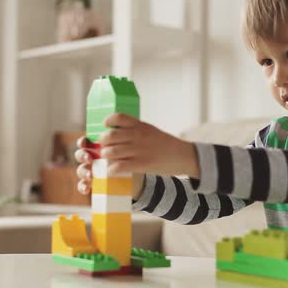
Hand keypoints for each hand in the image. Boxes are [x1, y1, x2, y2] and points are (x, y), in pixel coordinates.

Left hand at [74, 113, 199, 195]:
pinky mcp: (142, 164)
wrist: (184, 156)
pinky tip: (112, 170)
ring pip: (111, 151)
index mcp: (141, 126)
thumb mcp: (151, 131)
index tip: (106, 127)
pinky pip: (119, 166)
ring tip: (108, 159)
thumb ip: (136, 130)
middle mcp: (139, 136)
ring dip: (106, 156)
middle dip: (103, 142)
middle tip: (104, 147)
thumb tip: (117, 133)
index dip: (108, 121)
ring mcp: (140, 150)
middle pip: (110, 136)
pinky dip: (112, 169)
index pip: (118, 117)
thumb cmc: (166, 145)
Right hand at [74, 138, 145, 199]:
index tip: (84, 143)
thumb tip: (124, 129)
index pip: (84, 142)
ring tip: (90, 176)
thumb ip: (120, 138)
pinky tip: (86, 190)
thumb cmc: (126, 153)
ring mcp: (91, 170)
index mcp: (95, 146)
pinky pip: (83, 185)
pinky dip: (82, 187)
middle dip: (82, 156)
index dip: (82, 142)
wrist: (132, 169)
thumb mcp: (124, 145)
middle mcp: (90, 158)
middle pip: (80, 155)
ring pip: (81, 170)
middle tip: (89, 158)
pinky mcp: (93, 182)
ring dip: (83, 172)